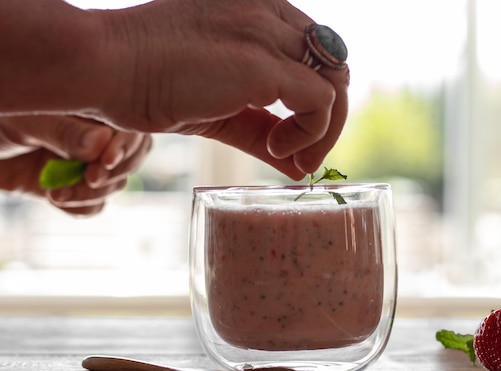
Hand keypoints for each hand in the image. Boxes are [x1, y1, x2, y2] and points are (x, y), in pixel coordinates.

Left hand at [0, 115, 151, 215]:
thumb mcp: (23, 121)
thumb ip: (63, 131)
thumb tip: (102, 143)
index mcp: (89, 107)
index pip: (128, 127)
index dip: (125, 146)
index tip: (105, 162)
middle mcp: (92, 134)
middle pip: (128, 159)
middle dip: (111, 175)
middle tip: (89, 180)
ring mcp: (81, 161)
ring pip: (113, 185)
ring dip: (89, 195)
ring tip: (55, 192)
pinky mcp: (68, 186)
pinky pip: (92, 205)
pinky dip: (79, 207)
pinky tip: (54, 199)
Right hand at [94, 0, 348, 178]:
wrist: (103, 66)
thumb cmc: (148, 82)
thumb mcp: (220, 109)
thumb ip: (262, 131)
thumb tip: (295, 166)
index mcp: (259, 12)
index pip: (315, 53)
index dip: (315, 99)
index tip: (293, 140)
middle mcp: (270, 14)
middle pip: (335, 64)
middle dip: (329, 117)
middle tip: (303, 157)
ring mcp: (268, 34)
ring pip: (338, 80)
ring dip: (326, 128)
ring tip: (290, 156)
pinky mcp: (263, 63)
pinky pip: (321, 99)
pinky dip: (312, 132)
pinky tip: (278, 148)